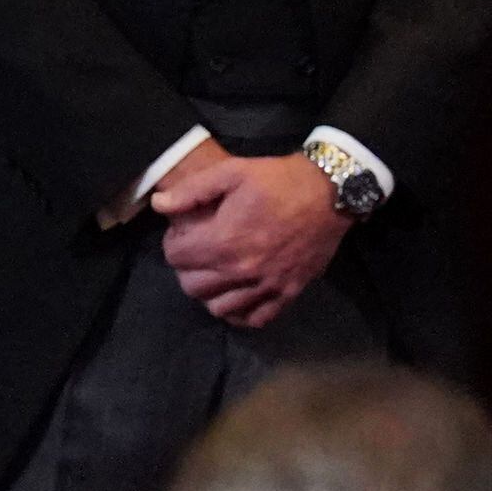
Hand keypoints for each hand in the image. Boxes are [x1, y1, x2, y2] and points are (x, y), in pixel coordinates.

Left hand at [153, 153, 351, 329]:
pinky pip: (257, 318)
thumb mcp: (233, 172)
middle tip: (200, 252)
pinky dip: (242, 313)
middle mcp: (241, 270)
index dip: (175, 242)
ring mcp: (267, 285)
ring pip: (219, 308)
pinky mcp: (289, 291)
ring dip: (211, 293)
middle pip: (193, 287)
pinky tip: (240, 296)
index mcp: (224, 240)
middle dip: (188, 269)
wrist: (333, 192)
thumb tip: (159, 205)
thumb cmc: (280, 180)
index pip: (175, 257)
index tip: (186, 232)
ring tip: (218, 275)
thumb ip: (192, 190)